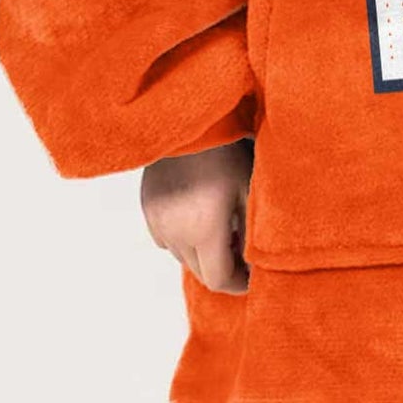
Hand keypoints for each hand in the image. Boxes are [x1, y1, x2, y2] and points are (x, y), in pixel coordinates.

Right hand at [140, 138, 253, 292]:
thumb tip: (255, 263)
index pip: (218, 280)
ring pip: (182, 255)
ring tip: (223, 226)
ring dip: (202, 252)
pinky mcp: (148, 207)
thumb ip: (252, 234)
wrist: (190, 119)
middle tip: (242, 248)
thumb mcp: (249, 191)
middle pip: (199, 272)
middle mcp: (175, 232)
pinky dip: (184, 236)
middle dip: (223, 267)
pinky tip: (199, 213)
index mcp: (203, 230)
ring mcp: (157, 221)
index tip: (253, 275)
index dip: (239, 283)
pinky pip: (167, 237)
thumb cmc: (227, 150)